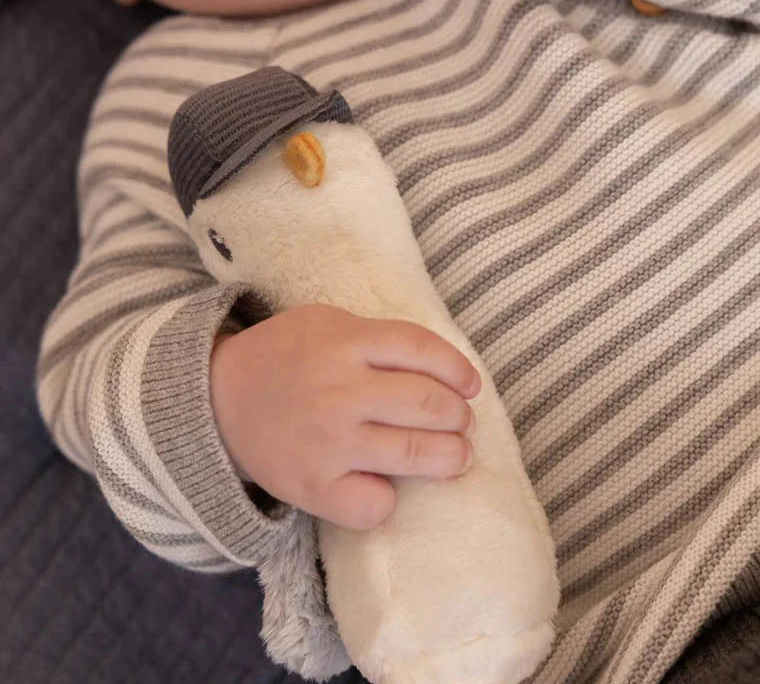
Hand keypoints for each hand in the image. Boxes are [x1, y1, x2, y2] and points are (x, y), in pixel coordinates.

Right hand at [210, 304, 479, 529]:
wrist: (218, 400)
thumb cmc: (285, 357)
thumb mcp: (326, 323)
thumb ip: (378, 339)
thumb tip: (445, 371)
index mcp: (345, 341)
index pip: (424, 350)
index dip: (459, 370)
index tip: (472, 386)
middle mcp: (340, 390)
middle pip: (431, 405)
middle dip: (460, 418)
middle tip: (461, 423)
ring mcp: (327, 441)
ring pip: (416, 455)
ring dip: (451, 457)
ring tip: (455, 456)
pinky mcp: (312, 486)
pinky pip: (375, 504)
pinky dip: (388, 498)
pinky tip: (383, 485)